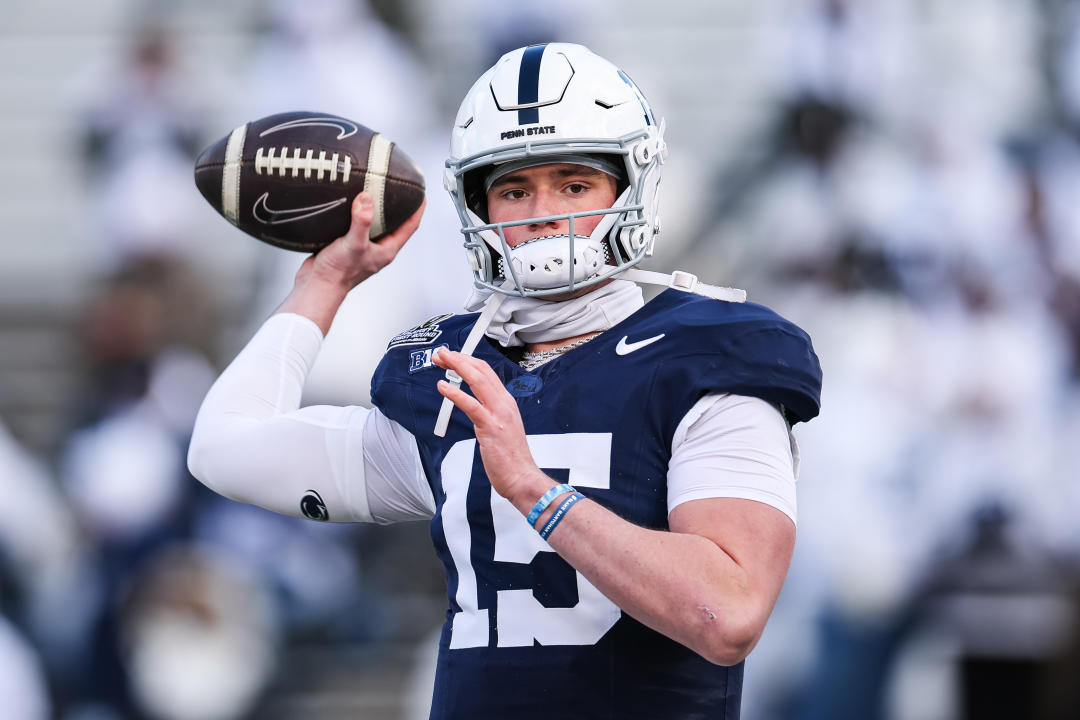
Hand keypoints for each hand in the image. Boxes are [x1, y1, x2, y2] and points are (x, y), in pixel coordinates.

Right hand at [296, 191, 424, 290]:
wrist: (317, 285)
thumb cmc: (338, 273)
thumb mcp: (354, 244)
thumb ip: (362, 222)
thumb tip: (367, 199)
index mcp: (387, 250)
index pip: (410, 226)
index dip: (418, 209)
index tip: (421, 194)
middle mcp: (377, 248)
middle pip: (395, 224)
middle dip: (398, 206)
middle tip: (399, 188)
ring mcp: (363, 247)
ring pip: (375, 224)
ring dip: (376, 209)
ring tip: (376, 190)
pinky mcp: (348, 244)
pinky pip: (357, 225)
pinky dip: (358, 213)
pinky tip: (351, 203)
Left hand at [432, 349, 552, 508]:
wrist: (521, 477)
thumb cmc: (510, 457)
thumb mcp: (502, 427)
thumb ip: (491, 413)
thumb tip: (477, 405)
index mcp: (506, 402)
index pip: (486, 372)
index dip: (467, 361)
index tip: (452, 357)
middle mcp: (504, 403)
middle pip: (481, 371)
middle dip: (459, 358)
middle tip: (441, 353)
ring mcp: (499, 414)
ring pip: (477, 381)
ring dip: (457, 366)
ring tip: (441, 360)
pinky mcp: (490, 427)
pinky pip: (471, 405)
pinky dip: (455, 393)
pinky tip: (443, 387)